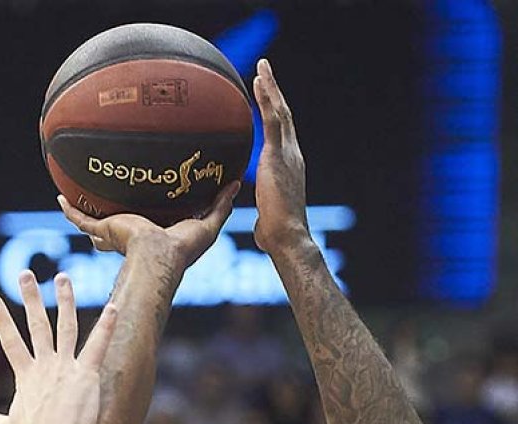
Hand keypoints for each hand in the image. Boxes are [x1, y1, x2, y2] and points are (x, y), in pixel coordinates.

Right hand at [0, 271, 117, 423]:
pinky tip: (113, 307)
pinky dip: (106, 325)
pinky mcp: (87, 375)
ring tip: (63, 278)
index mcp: (24, 377)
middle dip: (30, 298)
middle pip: (36, 324)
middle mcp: (44, 366)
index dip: (1, 320)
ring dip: (65, 300)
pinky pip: (98, 345)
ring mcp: (65, 368)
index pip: (10, 341)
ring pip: (66, 326)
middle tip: (25, 275)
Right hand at [58, 181, 239, 272]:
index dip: (146, 221)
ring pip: (94, 225)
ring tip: (76, 198)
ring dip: (84, 215)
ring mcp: (114, 235)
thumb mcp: (207, 224)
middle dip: (110, 221)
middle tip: (108, 204)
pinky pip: (80, 219)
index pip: (147, 230)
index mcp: (153, 238)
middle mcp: (130, 238)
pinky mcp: (103, 230)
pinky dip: (69, 210)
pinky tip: (60, 197)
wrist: (159, 255)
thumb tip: (236, 184)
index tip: (146, 210)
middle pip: (117, 229)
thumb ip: (221, 205)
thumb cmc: (183, 249)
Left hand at [252, 58, 309, 253]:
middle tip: (265, 70)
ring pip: (280, 111)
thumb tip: (251, 211)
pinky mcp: (278, 155)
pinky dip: (267, 99)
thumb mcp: (266, 210)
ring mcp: (288, 153)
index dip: (275, 111)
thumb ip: (261, 203)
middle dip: (275, 92)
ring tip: (261, 67)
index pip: (281, 132)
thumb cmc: (275, 231)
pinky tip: (259, 83)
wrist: (287, 236)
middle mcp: (292, 154)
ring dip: (271, 87)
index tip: (267, 95)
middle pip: (283, 115)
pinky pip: (272, 120)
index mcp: (289, 164)